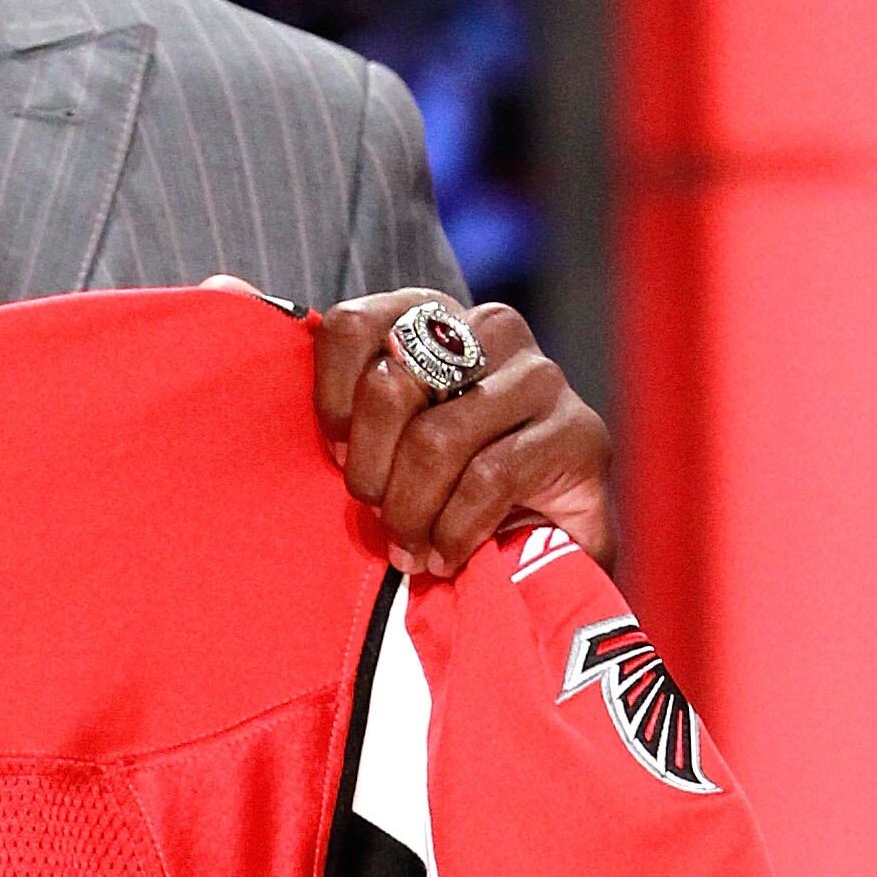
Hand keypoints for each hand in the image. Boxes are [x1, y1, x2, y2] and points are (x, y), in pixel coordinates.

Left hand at [313, 288, 616, 578]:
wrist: (545, 556)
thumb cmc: (445, 495)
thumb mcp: (387, 450)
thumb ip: (353, 416)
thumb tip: (296, 392)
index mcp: (435, 319)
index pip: (355, 327)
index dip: (332, 400)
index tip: (338, 456)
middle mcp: (491, 331)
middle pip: (392, 387)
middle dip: (371, 472)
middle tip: (378, 517)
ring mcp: (541, 378)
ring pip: (438, 439)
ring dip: (411, 511)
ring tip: (410, 548)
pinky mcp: (579, 433)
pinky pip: (488, 479)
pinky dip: (454, 530)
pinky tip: (447, 556)